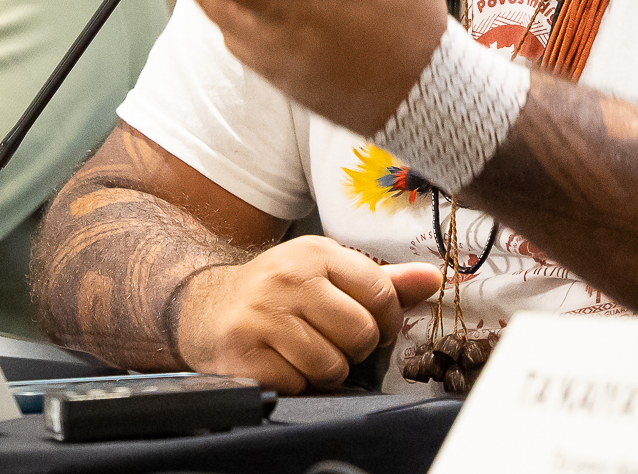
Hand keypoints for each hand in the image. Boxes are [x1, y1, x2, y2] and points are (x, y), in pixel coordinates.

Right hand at [174, 234, 442, 392]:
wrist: (204, 307)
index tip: (371, 325)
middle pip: (361, 335)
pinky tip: (279, 364)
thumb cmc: (276, 293)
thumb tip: (434, 279)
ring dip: (323, 371)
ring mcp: (264, 316)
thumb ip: (382, 280)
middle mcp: (289, 279)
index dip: (386, 320)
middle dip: (353, 350)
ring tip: (303, 353)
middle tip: (330, 341)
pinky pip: (298, 385)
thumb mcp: (325, 273)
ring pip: (332, 366)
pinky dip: (295, 384)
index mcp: (315, 253)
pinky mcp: (244, 353)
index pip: (380, 292)